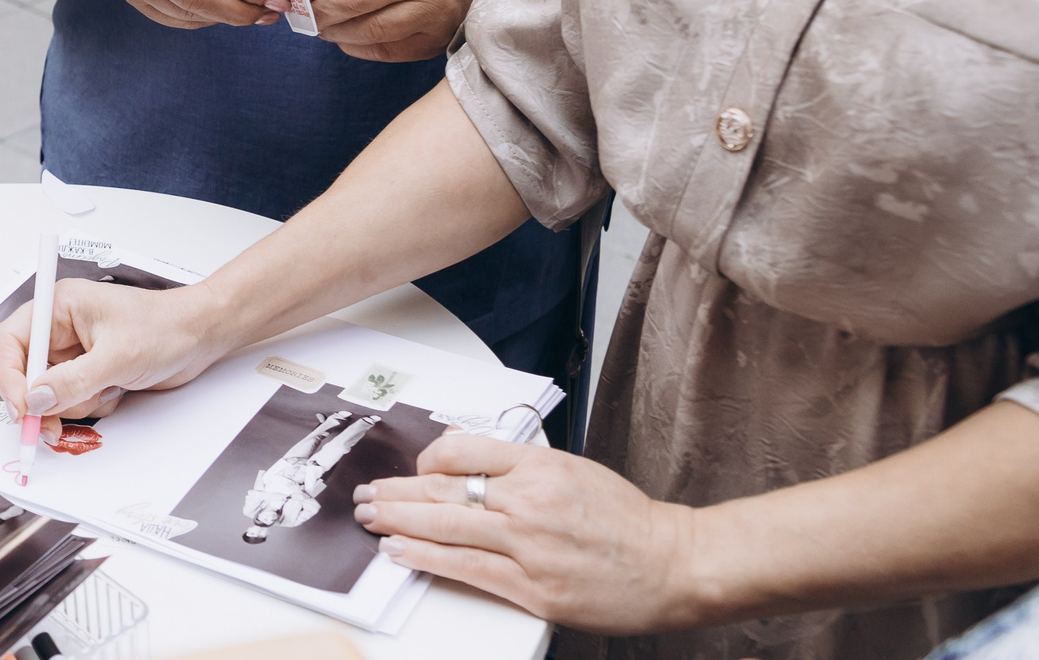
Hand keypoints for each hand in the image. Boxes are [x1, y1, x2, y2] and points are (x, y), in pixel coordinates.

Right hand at [0, 279, 226, 441]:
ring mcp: (76, 354)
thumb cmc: (165, 326)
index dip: (9, 376)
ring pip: (52, 395)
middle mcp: (62, 330)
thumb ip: (73, 381)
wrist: (201, 337)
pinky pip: (74, 402)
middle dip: (44, 401)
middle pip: (27, 374)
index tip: (21, 407)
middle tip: (52, 426)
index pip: (12, 341)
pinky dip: (93, 406)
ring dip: (76, 404)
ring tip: (108, 390)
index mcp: (59, 308)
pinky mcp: (91, 373)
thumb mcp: (117, 356)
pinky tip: (117, 391)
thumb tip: (36, 400)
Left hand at [352, 433, 707, 633]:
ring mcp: (531, 547)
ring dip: (398, 522)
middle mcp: (531, 501)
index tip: (411, 468)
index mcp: (541, 465)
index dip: (427, 459)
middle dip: (396, 492)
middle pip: (444, 490)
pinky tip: (401, 553)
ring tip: (370, 518)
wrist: (673, 564)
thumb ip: (519, 463)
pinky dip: (426, 559)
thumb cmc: (625, 518)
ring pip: (447, 528)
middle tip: (365, 493)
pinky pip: (466, 569)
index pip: (463, 450)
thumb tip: (462, 458)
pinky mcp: (533, 589)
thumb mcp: (572, 469)